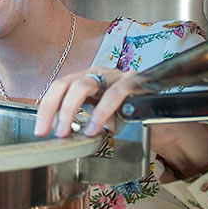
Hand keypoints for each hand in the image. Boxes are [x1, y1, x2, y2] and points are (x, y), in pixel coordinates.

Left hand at [34, 69, 207, 178]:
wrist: (166, 124)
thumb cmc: (131, 121)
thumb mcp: (100, 122)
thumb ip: (81, 122)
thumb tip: (58, 135)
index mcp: (87, 80)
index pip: (59, 87)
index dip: (46, 107)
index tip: (40, 129)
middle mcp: (99, 74)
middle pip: (67, 83)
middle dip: (54, 108)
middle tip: (53, 132)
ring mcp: (117, 76)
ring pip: (85, 84)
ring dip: (72, 110)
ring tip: (70, 132)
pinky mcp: (135, 83)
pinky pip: (114, 94)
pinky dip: (102, 112)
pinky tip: (97, 127)